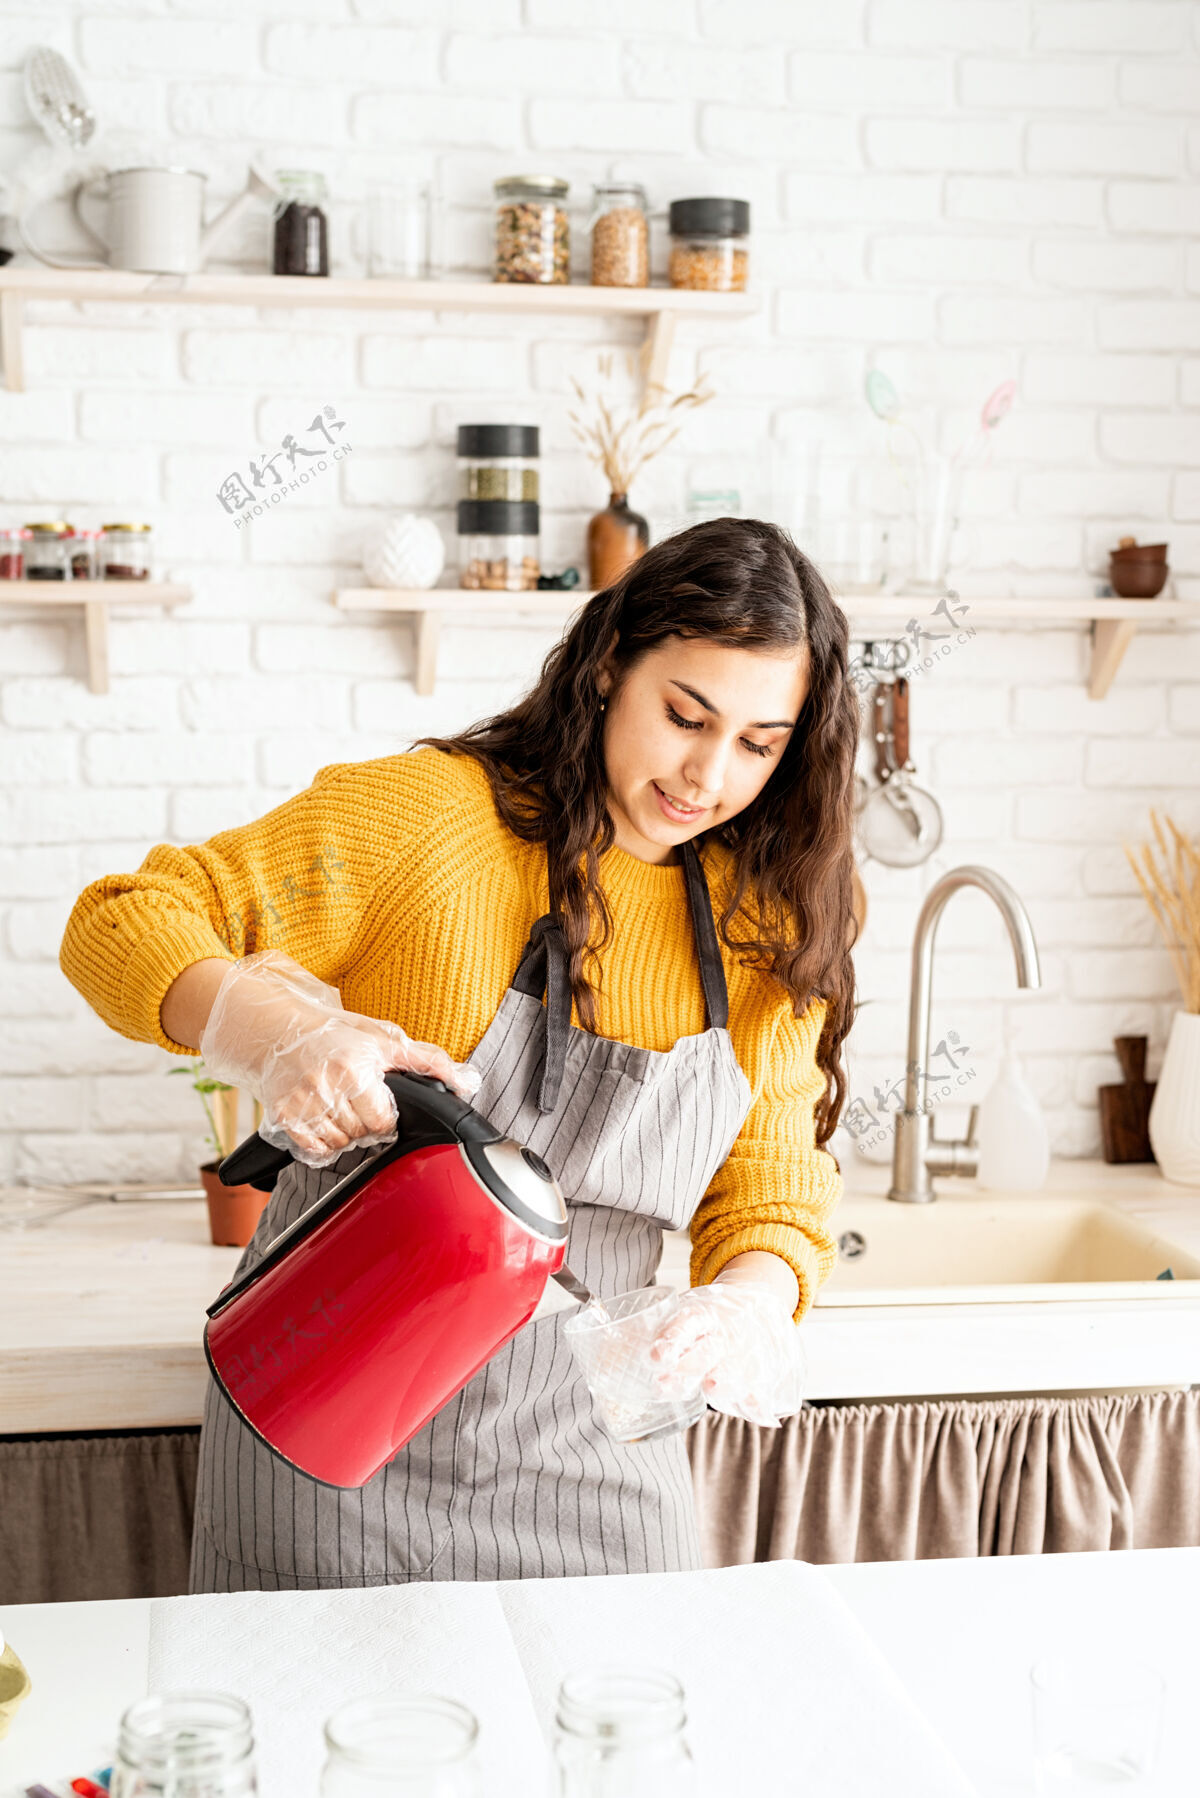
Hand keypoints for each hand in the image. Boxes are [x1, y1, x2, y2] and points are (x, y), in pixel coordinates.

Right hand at [198, 948, 480, 1167]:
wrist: (277, 1031)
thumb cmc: (335, 1034)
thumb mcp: (385, 1039)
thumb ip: (429, 1061)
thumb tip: (468, 1082)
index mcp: (356, 1067)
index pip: (384, 1122)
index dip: (386, 1116)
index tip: (378, 1102)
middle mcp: (327, 1086)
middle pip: (362, 1136)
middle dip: (365, 1124)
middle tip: (356, 1101)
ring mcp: (301, 1104)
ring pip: (339, 1146)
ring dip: (344, 1135)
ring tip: (339, 1107)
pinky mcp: (282, 1117)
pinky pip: (314, 1151)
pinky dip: (322, 1143)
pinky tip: (322, 1119)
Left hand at [648, 1281, 806, 1428]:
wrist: (760, 1309)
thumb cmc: (712, 1319)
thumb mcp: (690, 1312)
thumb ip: (664, 1336)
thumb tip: (620, 1356)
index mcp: (703, 1316)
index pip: (687, 1324)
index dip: (672, 1338)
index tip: (656, 1356)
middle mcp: (724, 1336)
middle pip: (708, 1350)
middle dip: (687, 1366)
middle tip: (662, 1384)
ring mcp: (742, 1357)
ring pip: (734, 1371)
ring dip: (722, 1381)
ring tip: (711, 1384)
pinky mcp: (758, 1376)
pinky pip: (759, 1392)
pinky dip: (758, 1405)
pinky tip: (760, 1416)